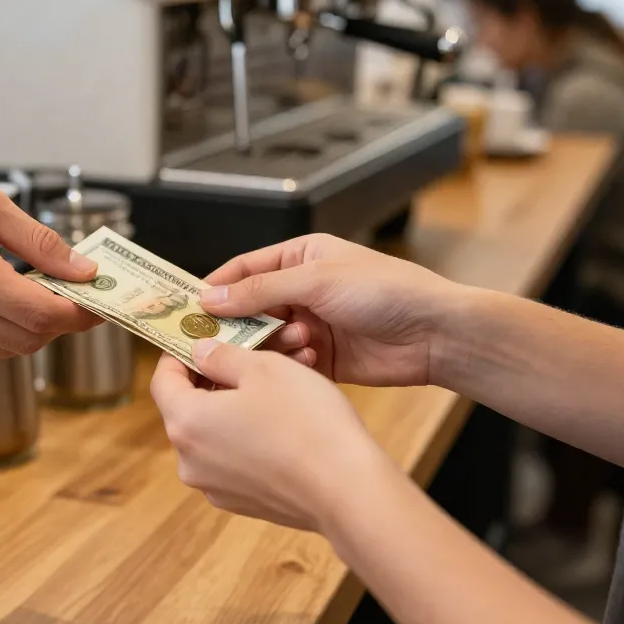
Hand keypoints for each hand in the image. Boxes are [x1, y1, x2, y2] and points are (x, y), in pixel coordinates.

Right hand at [0, 172, 100, 356]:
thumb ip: (38, 241)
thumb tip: (83, 270)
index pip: (43, 313)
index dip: (81, 311)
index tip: (100, 296)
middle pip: (33, 338)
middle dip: (64, 320)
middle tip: (78, 292)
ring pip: (13, 348)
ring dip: (38, 326)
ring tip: (44, 291)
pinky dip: (9, 328)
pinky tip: (8, 298)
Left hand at [150, 341, 385, 532]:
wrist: (348, 492)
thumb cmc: (306, 422)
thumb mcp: (263, 369)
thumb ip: (221, 356)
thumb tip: (200, 353)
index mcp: (186, 423)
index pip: (162, 380)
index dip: (178, 353)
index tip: (199, 337)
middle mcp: (190, 461)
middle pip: (188, 407)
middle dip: (214, 377)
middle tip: (244, 353)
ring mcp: (214, 486)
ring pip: (214, 431)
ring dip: (235, 404)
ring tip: (273, 381)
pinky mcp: (242, 502)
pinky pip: (234, 457)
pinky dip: (248, 434)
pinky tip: (282, 419)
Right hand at [200, 234, 460, 388]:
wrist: (436, 333)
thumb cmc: (387, 291)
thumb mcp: (316, 280)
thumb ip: (260, 290)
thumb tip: (211, 297)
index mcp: (301, 257)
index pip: (244, 269)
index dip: (215, 287)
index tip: (188, 308)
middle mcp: (303, 290)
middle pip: (250, 307)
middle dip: (237, 323)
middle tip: (212, 341)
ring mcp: (312, 325)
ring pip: (267, 339)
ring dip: (269, 346)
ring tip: (287, 346)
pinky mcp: (323, 359)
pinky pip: (289, 364)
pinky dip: (288, 366)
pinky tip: (302, 364)